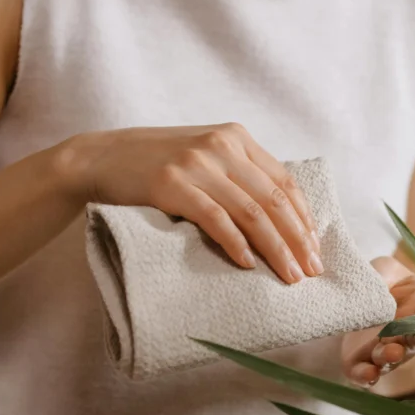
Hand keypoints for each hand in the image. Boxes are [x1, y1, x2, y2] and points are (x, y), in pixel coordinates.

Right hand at [52, 123, 322, 283]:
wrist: (100, 158)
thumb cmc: (157, 165)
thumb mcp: (205, 157)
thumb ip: (238, 174)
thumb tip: (281, 219)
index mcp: (236, 137)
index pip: (284, 181)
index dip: (304, 218)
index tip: (315, 249)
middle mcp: (221, 146)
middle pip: (274, 199)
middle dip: (297, 239)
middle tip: (311, 271)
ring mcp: (196, 164)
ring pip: (252, 213)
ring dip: (275, 249)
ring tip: (289, 276)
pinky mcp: (172, 184)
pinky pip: (216, 219)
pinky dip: (236, 245)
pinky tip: (248, 265)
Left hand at [342, 256, 414, 386]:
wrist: (354, 300)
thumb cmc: (379, 281)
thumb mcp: (384, 270)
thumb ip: (386, 272)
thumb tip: (385, 278)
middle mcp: (405, 334)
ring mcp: (383, 350)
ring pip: (391, 357)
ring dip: (393, 357)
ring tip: (393, 352)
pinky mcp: (359, 362)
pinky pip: (364, 372)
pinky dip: (367, 376)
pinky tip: (369, 374)